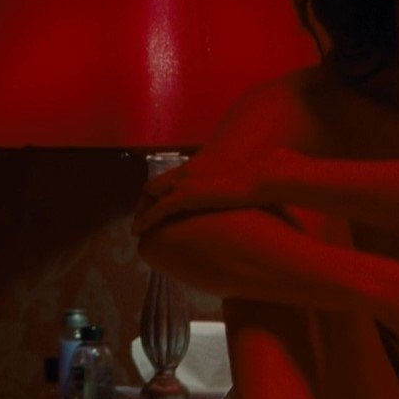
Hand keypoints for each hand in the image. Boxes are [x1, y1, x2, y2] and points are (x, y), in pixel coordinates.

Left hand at [131, 150, 288, 236]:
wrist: (262, 179)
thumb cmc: (260, 181)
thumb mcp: (243, 183)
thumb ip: (235, 187)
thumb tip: (248, 194)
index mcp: (200, 167)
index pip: (170, 178)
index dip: (160, 191)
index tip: (155, 203)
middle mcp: (187, 172)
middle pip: (154, 187)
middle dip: (144, 202)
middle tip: (141, 219)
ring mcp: (184, 184)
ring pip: (150, 199)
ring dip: (141, 212)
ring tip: (136, 227)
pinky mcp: (183, 198)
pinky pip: (156, 211)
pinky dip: (144, 220)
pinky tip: (137, 230)